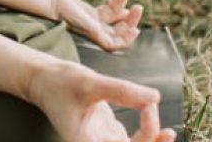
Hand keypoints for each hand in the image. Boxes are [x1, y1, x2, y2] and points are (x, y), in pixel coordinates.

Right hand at [29, 62, 175, 141]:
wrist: (42, 77)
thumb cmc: (59, 82)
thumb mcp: (90, 83)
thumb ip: (122, 91)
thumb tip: (154, 96)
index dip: (148, 140)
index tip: (153, 112)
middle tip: (169, 132)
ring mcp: (104, 140)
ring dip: (151, 137)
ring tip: (164, 124)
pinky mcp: (107, 131)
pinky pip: (132, 138)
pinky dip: (146, 130)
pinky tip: (153, 117)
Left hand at [40, 0, 141, 51]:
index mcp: (87, 11)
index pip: (111, 9)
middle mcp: (91, 23)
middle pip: (117, 26)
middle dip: (130, 18)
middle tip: (138, 7)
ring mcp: (92, 30)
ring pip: (118, 38)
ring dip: (131, 28)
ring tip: (137, 12)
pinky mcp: (92, 35)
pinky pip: (113, 45)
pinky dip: (125, 40)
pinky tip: (134, 29)